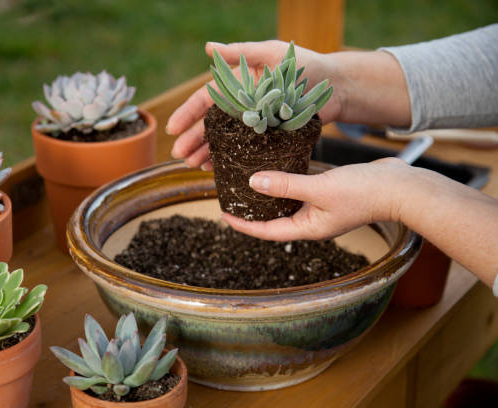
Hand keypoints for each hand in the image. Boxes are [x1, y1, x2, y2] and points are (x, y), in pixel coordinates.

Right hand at [167, 40, 339, 168]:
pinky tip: (216, 169)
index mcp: (239, 85)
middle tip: (180, 156)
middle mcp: (243, 105)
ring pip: (224, 140)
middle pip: (211, 124)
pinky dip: (229, 159)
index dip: (188, 113)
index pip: (207, 99)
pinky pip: (244, 151)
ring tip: (193, 166)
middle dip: (193, 140)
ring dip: (206, 152)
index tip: (172, 129)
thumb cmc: (305, 65)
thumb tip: (209, 48)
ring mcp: (254, 124)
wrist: (337, 87)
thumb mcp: (272, 54)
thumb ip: (242, 52)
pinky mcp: (268, 139)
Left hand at [222, 158, 411, 240]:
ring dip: (269, 193)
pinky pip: (301, 188)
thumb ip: (286, 186)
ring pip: (287, 202)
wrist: (402, 187)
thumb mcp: (320, 188)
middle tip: (233, 195)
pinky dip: (288, 181)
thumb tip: (253, 182)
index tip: (224, 214)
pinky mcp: (329, 192)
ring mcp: (321, 207)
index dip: (244, 225)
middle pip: (274, 218)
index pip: (266, 231)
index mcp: (307, 228)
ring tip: (249, 180)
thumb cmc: (365, 193)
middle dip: (253, 209)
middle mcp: (312, 221)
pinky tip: (279, 166)